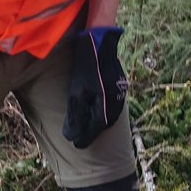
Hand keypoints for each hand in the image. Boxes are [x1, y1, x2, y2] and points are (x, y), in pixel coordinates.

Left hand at [63, 26, 127, 148]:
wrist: (101, 45)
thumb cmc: (87, 69)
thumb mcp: (76, 94)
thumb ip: (74, 117)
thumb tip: (70, 137)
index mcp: (105, 110)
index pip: (93, 132)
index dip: (83, 139)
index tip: (75, 144)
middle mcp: (115, 107)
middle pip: (102, 126)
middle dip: (89, 133)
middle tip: (78, 138)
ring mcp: (120, 98)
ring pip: (108, 117)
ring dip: (96, 123)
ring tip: (85, 126)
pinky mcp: (120, 89)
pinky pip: (111, 107)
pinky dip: (102, 113)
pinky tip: (94, 110)